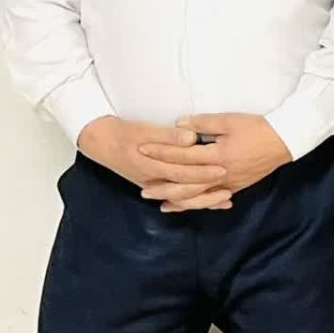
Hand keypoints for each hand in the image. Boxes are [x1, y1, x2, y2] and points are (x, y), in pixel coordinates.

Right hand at [78, 117, 221, 208]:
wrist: (103, 143)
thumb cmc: (126, 133)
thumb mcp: (145, 130)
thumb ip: (169, 136)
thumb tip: (191, 138)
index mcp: (151, 166)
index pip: (180, 173)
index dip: (202, 172)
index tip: (222, 169)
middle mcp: (152, 181)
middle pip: (183, 191)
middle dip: (207, 191)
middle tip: (229, 188)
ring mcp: (154, 186)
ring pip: (181, 199)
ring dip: (203, 201)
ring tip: (226, 198)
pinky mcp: (157, 186)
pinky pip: (178, 198)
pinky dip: (195, 201)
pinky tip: (213, 202)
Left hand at [138, 114, 291, 210]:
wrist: (286, 141)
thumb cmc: (258, 128)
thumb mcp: (230, 120)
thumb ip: (203, 122)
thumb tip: (179, 125)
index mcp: (218, 156)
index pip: (183, 156)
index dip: (161, 152)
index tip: (143, 150)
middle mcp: (221, 174)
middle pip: (186, 183)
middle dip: (163, 185)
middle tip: (143, 189)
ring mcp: (229, 183)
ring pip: (198, 197)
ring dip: (177, 200)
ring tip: (159, 202)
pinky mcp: (237, 187)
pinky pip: (212, 199)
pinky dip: (197, 204)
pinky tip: (186, 205)